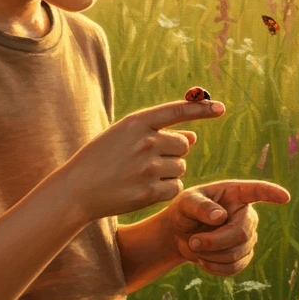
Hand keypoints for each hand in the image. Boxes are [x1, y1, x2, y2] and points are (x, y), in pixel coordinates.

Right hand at [64, 96, 226, 223]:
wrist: (77, 189)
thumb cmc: (101, 159)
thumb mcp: (124, 138)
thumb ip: (157, 133)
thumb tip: (194, 136)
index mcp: (137, 122)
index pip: (177, 110)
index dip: (202, 109)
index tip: (221, 108)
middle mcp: (145, 141)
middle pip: (184, 144)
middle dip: (174, 153)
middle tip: (149, 161)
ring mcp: (148, 167)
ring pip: (180, 167)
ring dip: (169, 172)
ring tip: (141, 175)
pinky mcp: (149, 192)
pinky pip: (175, 188)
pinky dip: (165, 190)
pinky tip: (143, 189)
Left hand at [163, 177, 290, 275]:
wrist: (180, 234)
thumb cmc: (185, 211)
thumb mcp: (186, 202)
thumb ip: (200, 206)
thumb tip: (221, 216)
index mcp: (236, 194)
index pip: (256, 191)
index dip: (271, 194)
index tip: (284, 197)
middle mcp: (247, 215)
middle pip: (241, 234)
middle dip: (214, 242)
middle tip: (193, 241)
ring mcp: (248, 236)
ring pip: (236, 253)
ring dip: (210, 255)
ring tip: (195, 245)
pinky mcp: (244, 256)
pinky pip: (234, 267)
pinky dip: (214, 267)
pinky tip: (203, 260)